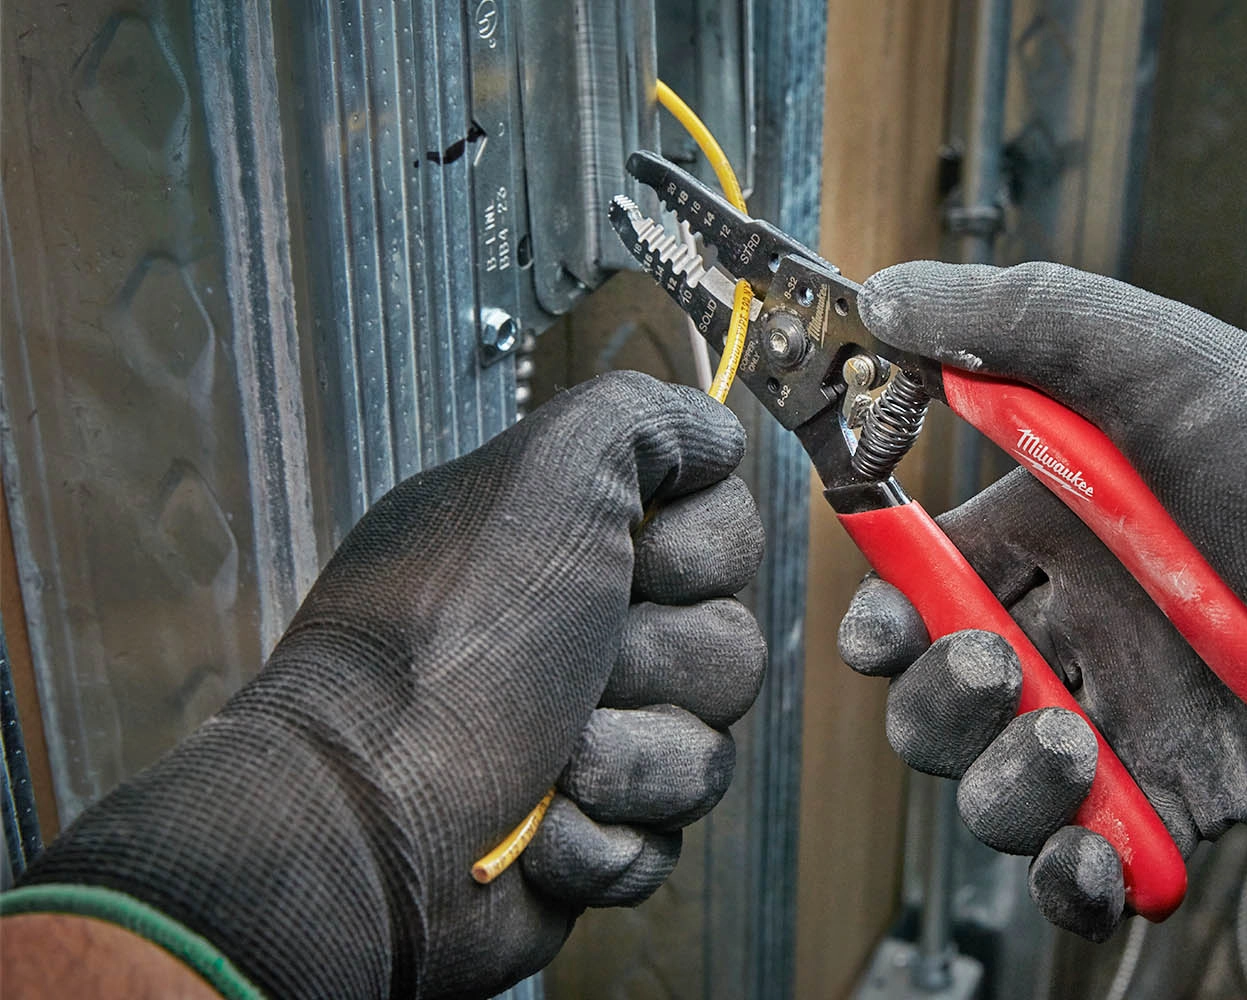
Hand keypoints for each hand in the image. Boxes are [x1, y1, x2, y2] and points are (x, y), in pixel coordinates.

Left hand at [23, 372, 765, 997]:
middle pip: (729, 645)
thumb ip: (644, 420)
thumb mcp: (544, 477)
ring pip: (706, 751)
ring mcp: (592, 744)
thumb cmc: (445, 650)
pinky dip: (602, 838)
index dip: (701, 555)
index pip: (721, 533)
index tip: (640, 565)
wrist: (370, 822)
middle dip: (663, 665)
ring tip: (554, 763)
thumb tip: (717, 435)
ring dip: (631, 760)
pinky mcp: (590, 841)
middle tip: (585, 671)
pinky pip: (662, 843)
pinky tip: (540, 828)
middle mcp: (585, 638)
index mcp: (572, 545)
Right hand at [841, 262, 1246, 938]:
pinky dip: (1075, 877)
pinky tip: (1093, 854)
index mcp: (1062, 525)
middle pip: (946, 695)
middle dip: (939, 702)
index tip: (881, 624)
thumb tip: (881, 294)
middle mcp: (1091, 622)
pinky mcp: (1192, 793)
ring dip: (1004, 786)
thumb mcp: (1154, 362)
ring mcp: (1139, 713)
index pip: (929, 581)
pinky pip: (1098, 860)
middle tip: (996, 670)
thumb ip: (1014, 321)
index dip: (883, 612)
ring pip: (1004, 785)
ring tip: (1073, 748)